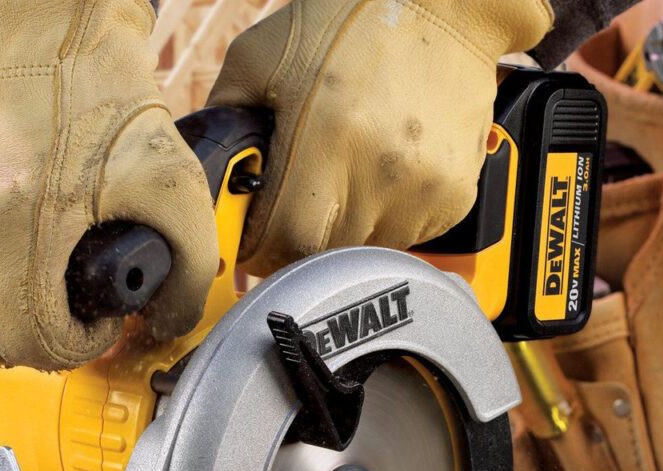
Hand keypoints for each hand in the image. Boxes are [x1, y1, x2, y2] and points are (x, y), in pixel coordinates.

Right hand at [0, 0, 218, 370]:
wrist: (48, 33)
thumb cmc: (108, 102)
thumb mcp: (176, 187)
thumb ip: (191, 271)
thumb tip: (169, 324)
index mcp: (17, 223)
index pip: (33, 341)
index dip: (77, 349)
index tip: (102, 322)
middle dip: (46, 345)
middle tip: (80, 319)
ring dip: (14, 322)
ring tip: (56, 295)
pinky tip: (28, 267)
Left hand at [208, 0, 552, 276]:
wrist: (445, 4)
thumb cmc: (346, 22)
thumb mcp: (261, 57)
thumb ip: (224, 119)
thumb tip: (207, 179)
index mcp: (328, 138)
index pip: (286, 242)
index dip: (262, 250)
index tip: (254, 241)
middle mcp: (381, 171)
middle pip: (324, 253)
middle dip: (299, 239)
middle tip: (294, 207)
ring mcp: (424, 189)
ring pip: (366, 249)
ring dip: (345, 229)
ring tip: (345, 179)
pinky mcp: (455, 197)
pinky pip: (407, 237)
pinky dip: (387, 219)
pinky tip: (383, 175)